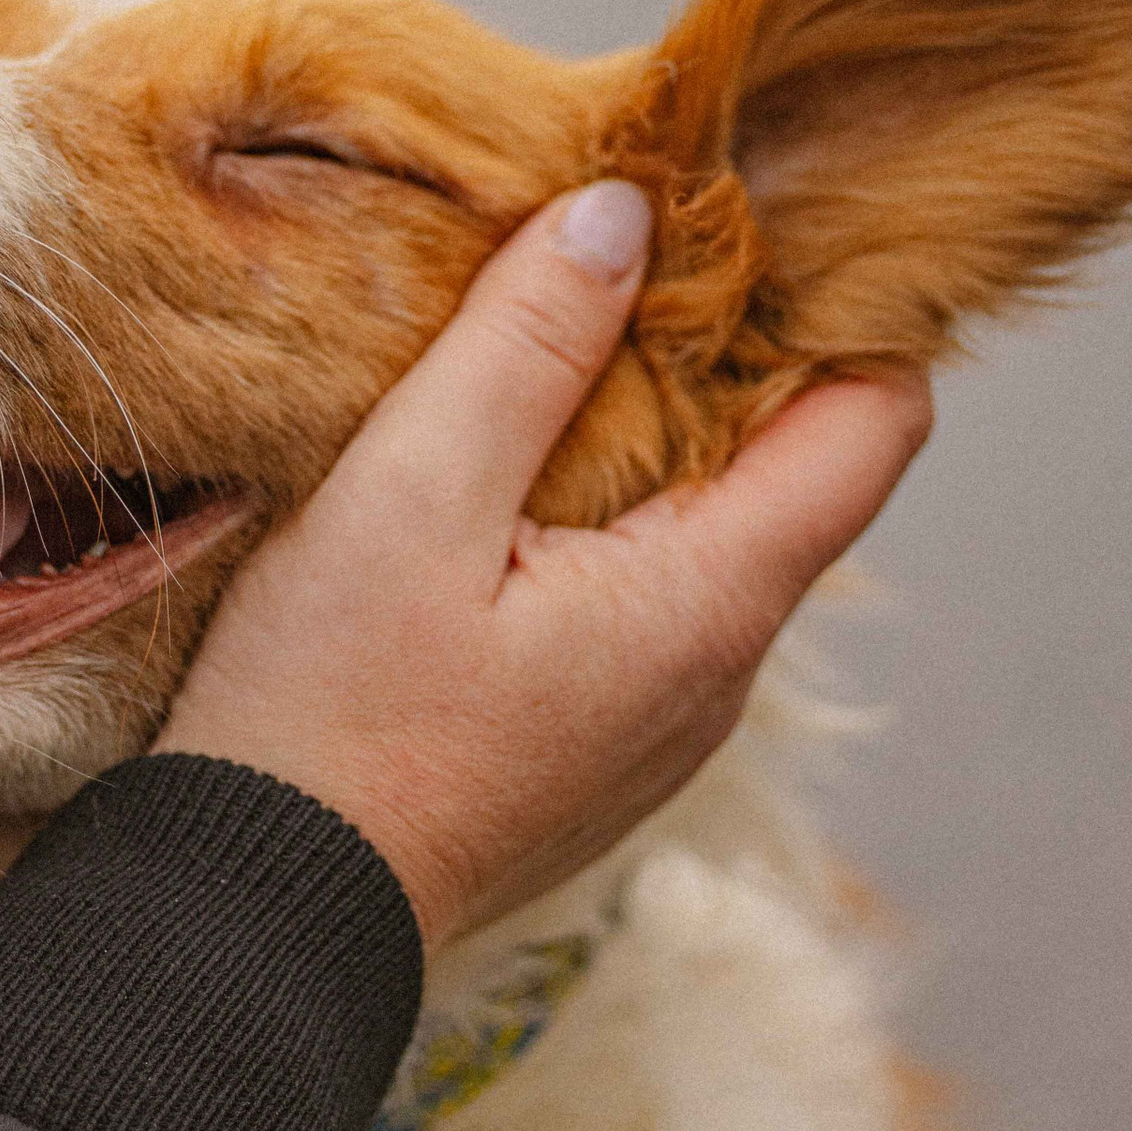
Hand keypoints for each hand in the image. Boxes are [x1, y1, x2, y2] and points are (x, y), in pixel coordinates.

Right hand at [158, 183, 932, 951]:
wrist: (253, 920)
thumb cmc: (324, 719)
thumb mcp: (409, 497)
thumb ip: (524, 346)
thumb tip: (627, 211)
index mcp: (715, 600)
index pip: (878, 421)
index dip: (835, 306)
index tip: (735, 228)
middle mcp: (720, 668)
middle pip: (796, 468)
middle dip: (724, 353)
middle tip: (611, 258)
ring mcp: (664, 719)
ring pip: (713, 532)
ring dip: (653, 435)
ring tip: (542, 353)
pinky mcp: (596, 745)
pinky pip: (648, 597)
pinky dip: (605, 516)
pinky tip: (503, 479)